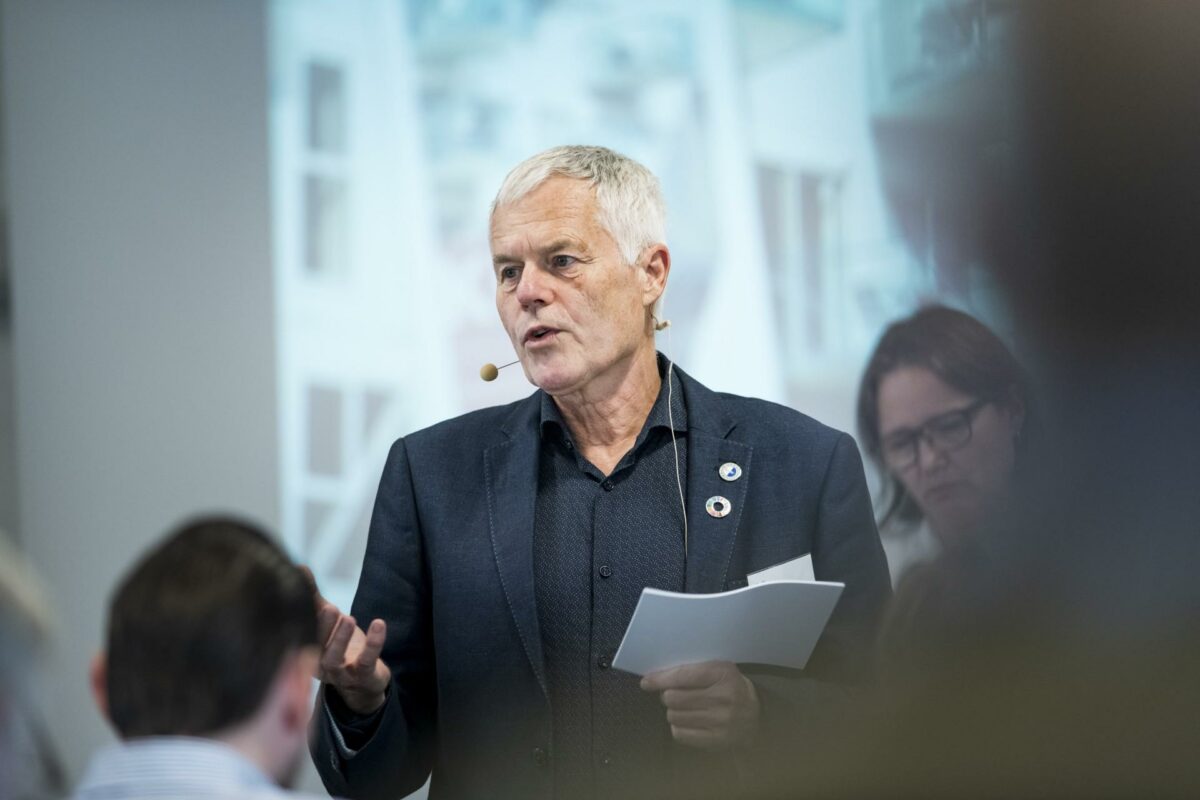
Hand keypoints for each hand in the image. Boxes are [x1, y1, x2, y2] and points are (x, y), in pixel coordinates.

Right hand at [304, 567, 390, 714]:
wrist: (363, 681)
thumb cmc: (340, 645)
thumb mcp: (327, 620)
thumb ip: (313, 597)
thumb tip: (299, 567)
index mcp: (303, 650)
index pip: (298, 634)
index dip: (300, 617)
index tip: (301, 598)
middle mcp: (317, 665)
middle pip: (314, 647)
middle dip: (322, 627)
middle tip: (330, 608)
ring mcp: (339, 673)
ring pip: (333, 659)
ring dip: (340, 639)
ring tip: (349, 618)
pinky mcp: (363, 676)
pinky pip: (367, 661)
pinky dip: (374, 643)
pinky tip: (379, 624)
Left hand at [640, 661, 759, 749]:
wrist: (756, 715)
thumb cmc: (729, 687)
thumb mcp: (716, 670)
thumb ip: (689, 671)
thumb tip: (652, 680)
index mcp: (723, 673)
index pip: (683, 676)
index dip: (660, 679)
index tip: (646, 682)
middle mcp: (723, 698)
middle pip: (674, 698)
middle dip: (668, 696)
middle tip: (675, 695)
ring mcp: (721, 721)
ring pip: (674, 716)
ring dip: (674, 712)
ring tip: (686, 709)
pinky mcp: (717, 741)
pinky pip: (680, 734)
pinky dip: (678, 727)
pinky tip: (689, 721)